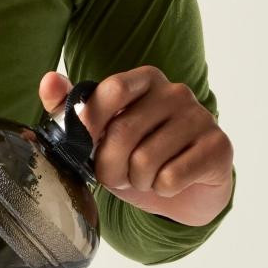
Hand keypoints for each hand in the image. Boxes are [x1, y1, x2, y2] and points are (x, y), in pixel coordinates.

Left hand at [38, 67, 233, 226]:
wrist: (186, 185)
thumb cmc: (137, 150)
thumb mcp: (103, 129)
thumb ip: (71, 105)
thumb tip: (48, 80)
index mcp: (144, 78)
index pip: (113, 90)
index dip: (92, 121)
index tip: (83, 144)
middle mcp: (175, 91)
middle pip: (124, 130)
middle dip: (108, 164)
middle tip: (112, 175)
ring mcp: (200, 117)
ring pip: (147, 159)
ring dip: (134, 180)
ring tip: (139, 178)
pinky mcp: (219, 147)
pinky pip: (173, 177)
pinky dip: (160, 189)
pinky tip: (165, 182)